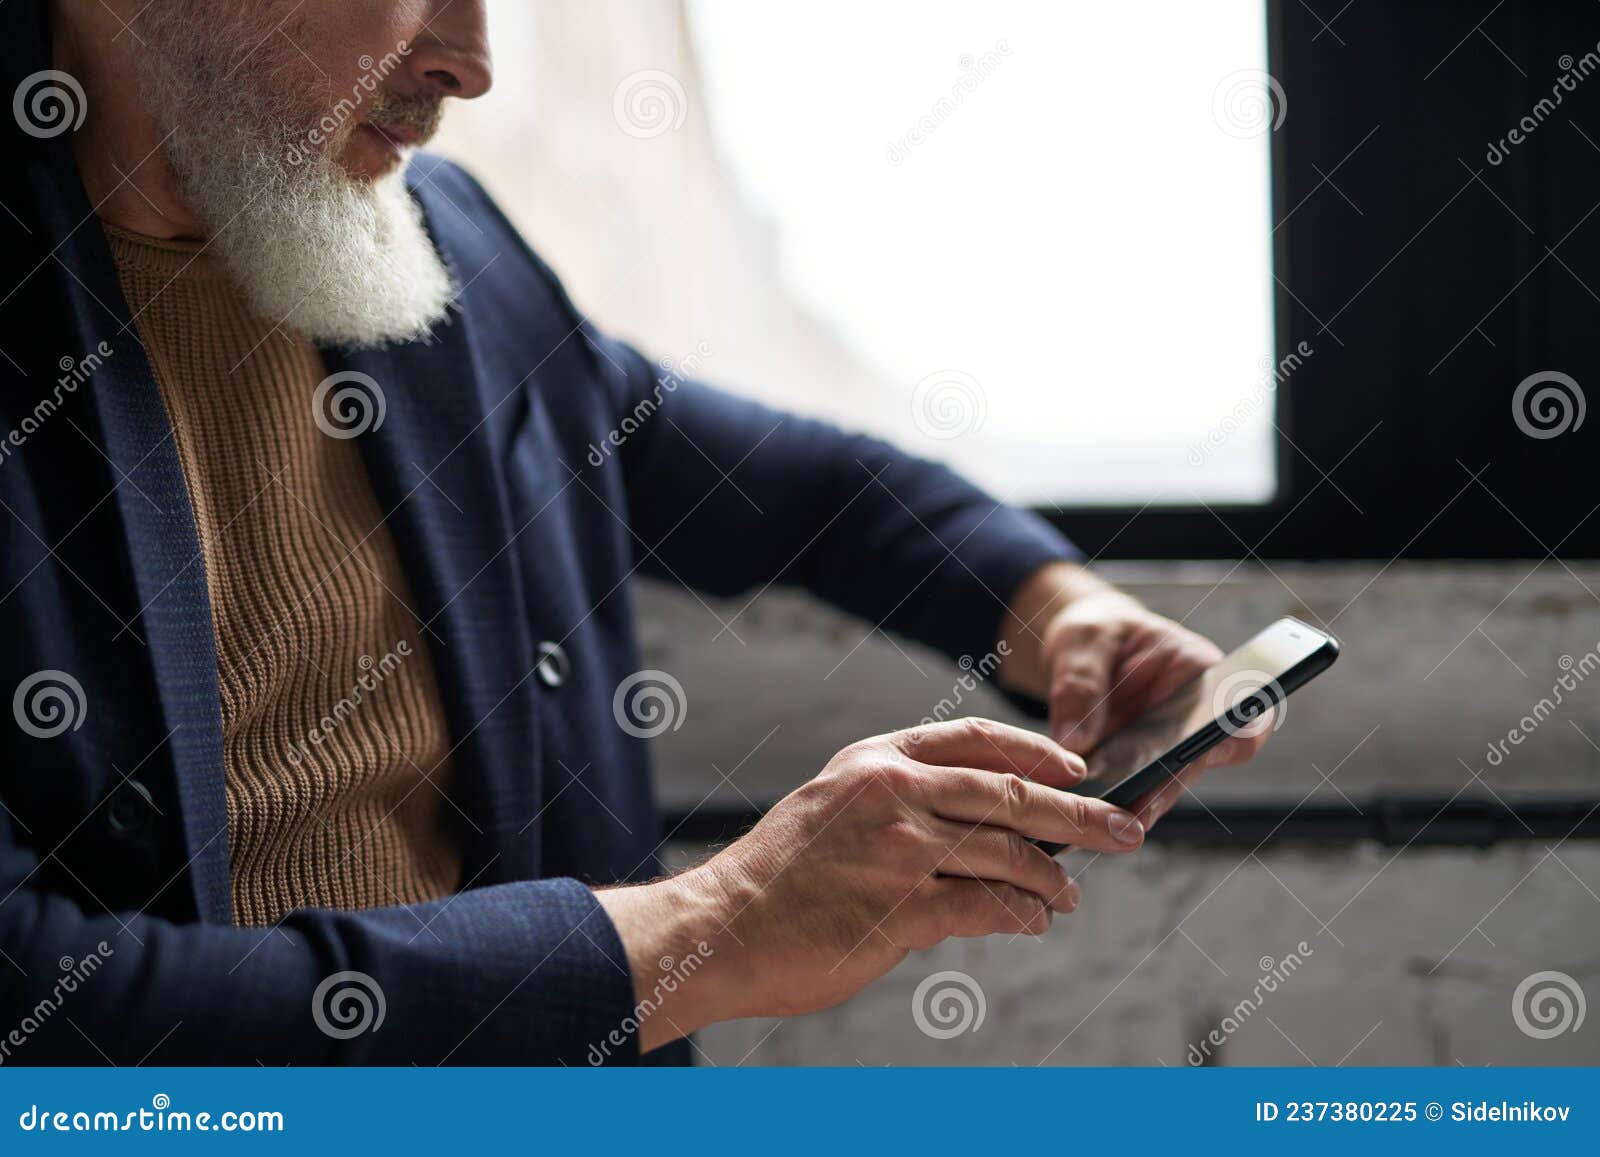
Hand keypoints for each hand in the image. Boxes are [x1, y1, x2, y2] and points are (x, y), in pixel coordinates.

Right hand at [596, 718, 1148, 1051]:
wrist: (721, 927)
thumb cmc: (777, 877)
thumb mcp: (833, 806)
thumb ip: (898, 800)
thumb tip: (976, 819)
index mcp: (877, 760)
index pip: (976, 738)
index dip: (1037, 751)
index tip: (1078, 769)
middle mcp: (894, 793)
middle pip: (1012, 793)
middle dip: (1080, 815)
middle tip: (1123, 828)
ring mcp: (900, 849)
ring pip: (1009, 852)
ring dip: (1054, 877)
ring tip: (1070, 894)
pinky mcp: (903, 908)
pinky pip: (987, 907)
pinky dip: (1022, 915)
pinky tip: (1033, 921)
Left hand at [1000, 563, 1270, 824]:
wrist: (1081, 649)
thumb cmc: (1096, 631)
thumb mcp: (1084, 639)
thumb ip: (1080, 682)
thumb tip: (1075, 742)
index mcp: (1197, 672)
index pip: (1243, 709)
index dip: (1240, 735)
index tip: (1214, 748)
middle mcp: (1190, 718)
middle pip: (1197, 761)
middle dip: (1169, 785)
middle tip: (1140, 806)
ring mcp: (1164, 748)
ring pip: (1162, 787)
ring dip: (1137, 805)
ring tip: (1107, 819)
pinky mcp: (1134, 769)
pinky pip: (1130, 793)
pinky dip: (1109, 806)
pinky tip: (1084, 816)